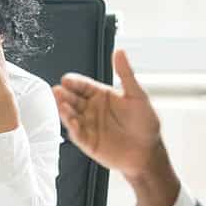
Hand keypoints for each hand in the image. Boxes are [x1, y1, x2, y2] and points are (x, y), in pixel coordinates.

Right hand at [52, 49, 159, 173]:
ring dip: (64, 110)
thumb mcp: (137, 95)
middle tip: (58, 91)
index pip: (83, 85)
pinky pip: (76, 133)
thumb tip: (120, 52)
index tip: (66, 79)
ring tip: (59, 104)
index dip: (74, 82)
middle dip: (64, 95)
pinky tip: (71, 121)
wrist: (147, 152)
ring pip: (71, 115)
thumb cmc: (145, 124)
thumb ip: (126, 74)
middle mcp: (91, 109)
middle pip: (73, 99)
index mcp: (101, 95)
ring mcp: (88, 125)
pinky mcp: (86, 141)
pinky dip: (72, 127)